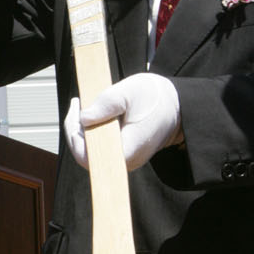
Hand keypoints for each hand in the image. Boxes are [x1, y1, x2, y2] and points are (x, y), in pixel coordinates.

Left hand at [64, 74, 181, 171]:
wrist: (178, 107)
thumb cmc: (156, 99)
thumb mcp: (130, 92)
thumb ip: (107, 103)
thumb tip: (84, 118)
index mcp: (126, 150)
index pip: (87, 156)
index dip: (75, 136)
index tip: (77, 110)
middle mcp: (125, 162)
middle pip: (86, 155)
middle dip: (76, 129)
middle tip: (78, 103)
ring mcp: (125, 160)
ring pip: (92, 152)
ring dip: (84, 129)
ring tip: (84, 105)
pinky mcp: (124, 154)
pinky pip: (101, 148)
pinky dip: (93, 131)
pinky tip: (93, 113)